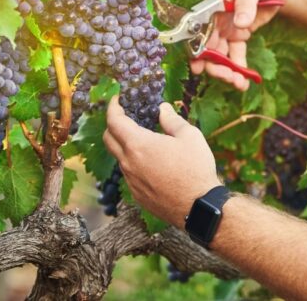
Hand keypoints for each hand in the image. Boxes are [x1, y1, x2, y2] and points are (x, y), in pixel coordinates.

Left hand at [103, 96, 220, 226]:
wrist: (198, 206)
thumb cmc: (195, 168)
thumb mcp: (189, 136)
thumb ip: (172, 120)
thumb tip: (162, 108)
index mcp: (138, 145)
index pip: (114, 122)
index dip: (113, 107)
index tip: (117, 99)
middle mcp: (128, 163)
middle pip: (108, 139)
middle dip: (113, 125)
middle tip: (125, 117)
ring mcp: (131, 181)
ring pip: (119, 158)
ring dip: (125, 145)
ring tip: (144, 140)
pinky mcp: (137, 195)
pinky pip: (129, 174)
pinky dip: (134, 162)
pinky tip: (152, 163)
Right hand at [191, 0, 288, 90]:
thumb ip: (246, 2)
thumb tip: (240, 23)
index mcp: (213, 3)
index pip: (199, 28)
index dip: (196, 48)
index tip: (199, 67)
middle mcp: (216, 17)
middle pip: (208, 46)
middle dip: (215, 65)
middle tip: (227, 78)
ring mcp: (228, 27)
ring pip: (221, 54)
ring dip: (227, 71)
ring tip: (238, 84)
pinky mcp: (240, 34)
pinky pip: (236, 55)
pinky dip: (239, 68)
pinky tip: (244, 82)